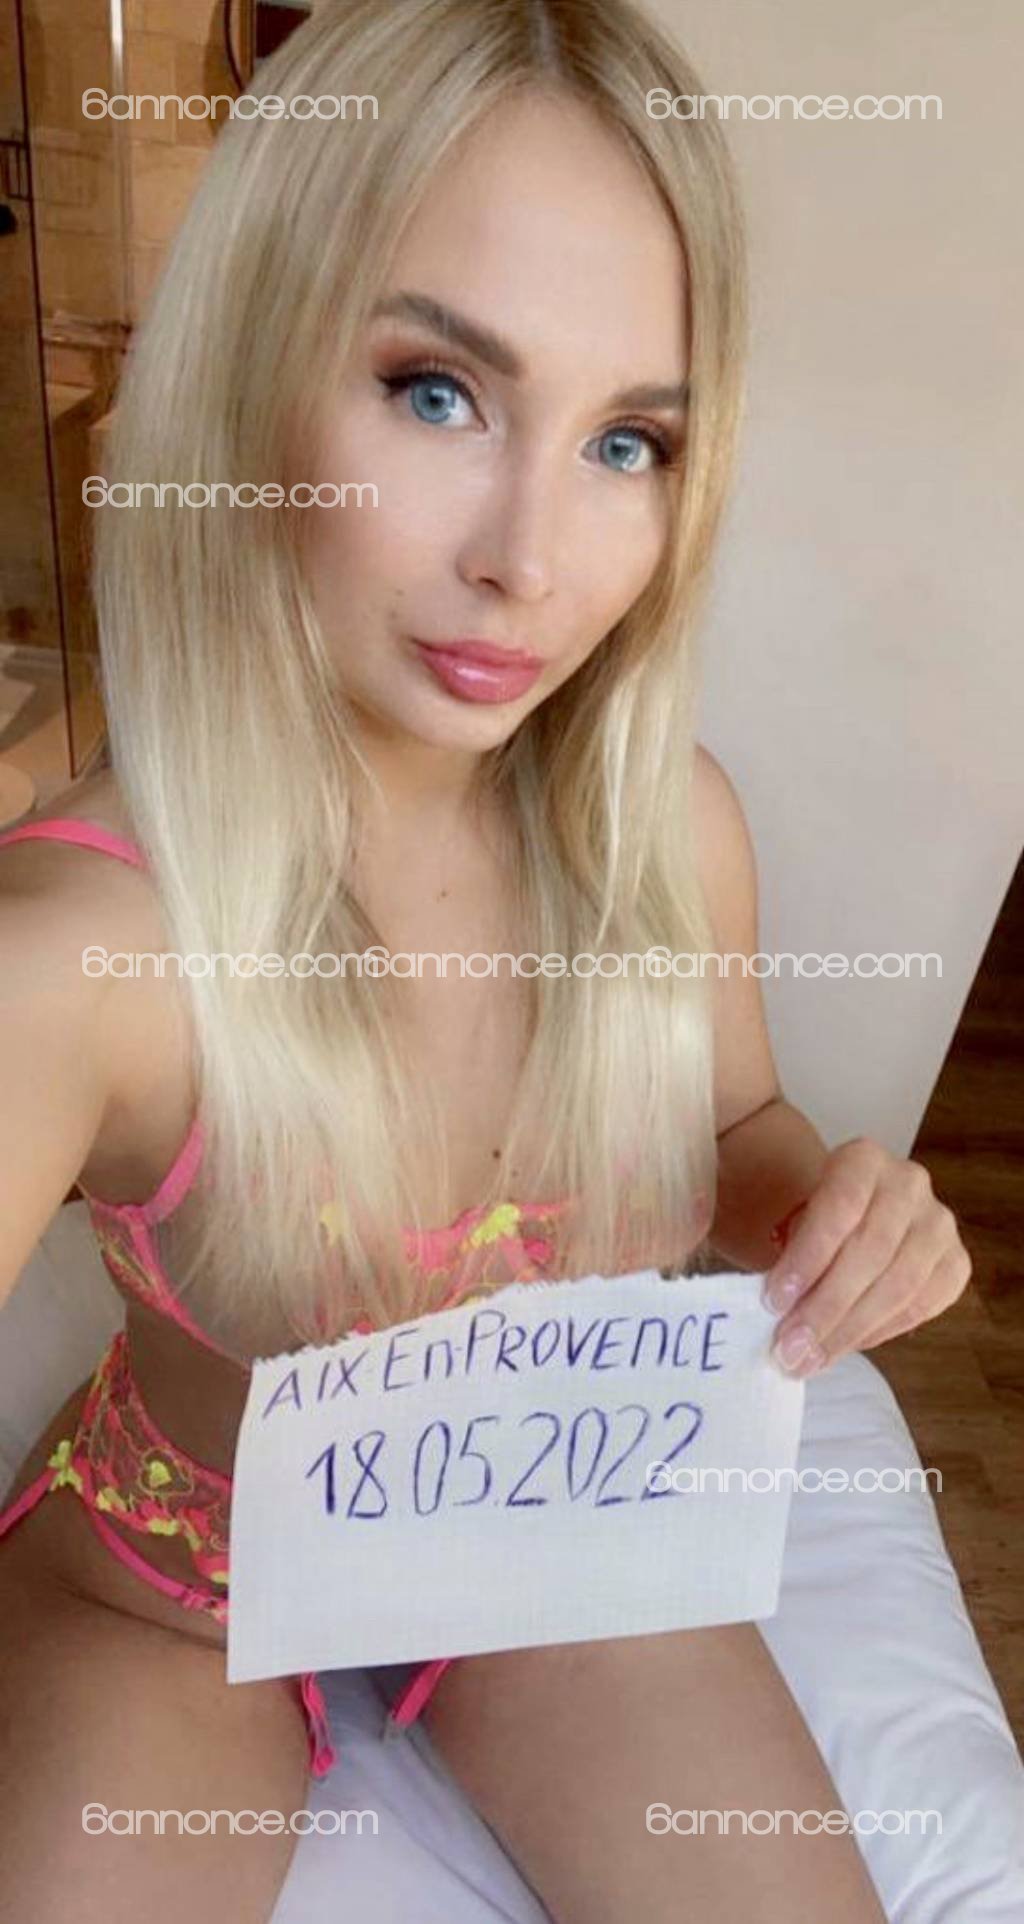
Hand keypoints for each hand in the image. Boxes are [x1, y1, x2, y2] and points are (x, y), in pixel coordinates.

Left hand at [762, 1137, 971, 1375]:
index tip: (774, 1301)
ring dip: (851, 1329)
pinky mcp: (956, 1262)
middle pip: (871, 1252)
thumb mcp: (796, 1219)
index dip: (808, 1258)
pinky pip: (923, 1306)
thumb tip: (779, 1315)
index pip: (841, 1207)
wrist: (859, 1215)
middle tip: (790, 1347)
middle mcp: (909, 1184)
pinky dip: (882, 1331)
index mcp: (863, 1160)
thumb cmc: (818, 1220)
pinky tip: (847, 1345)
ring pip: (900, 1285)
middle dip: (826, 1307)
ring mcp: (939, 1224)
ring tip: (811, 1359)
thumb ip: (789, 1255)